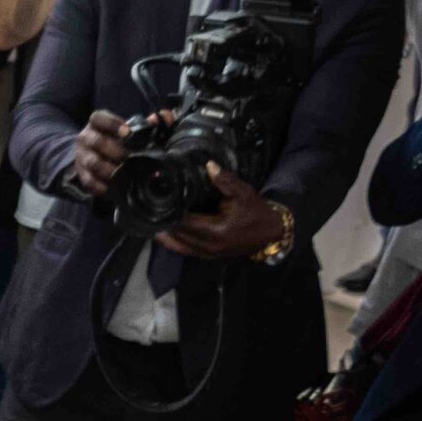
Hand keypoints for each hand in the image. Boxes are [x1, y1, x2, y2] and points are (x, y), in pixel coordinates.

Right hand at [71, 108, 137, 195]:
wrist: (92, 153)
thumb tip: (156, 119)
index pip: (98, 118)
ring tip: (123, 174)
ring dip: (109, 169)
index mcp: (96, 123)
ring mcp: (81, 156)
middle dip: (115, 150)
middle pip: (96, 142)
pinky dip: (100, 186)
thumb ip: (141, 124)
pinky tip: (112, 188)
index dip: (112, 124)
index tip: (127, 132)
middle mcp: (85, 138)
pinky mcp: (81, 173)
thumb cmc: (114, 139)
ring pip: (93, 163)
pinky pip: (88, 181)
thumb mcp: (123, 128)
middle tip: (129, 157)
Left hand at [156, 165, 288, 258]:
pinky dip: (175, 242)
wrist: (272, 233)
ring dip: (166, 235)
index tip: (159, 201)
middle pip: (178, 235)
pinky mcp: (209, 256)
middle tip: (150, 210)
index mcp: (216, 230)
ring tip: (152, 221)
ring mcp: (208, 253)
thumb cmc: (257, 212)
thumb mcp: (243, 193)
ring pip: (179, 246)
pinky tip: (165, 233)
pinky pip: (186, 250)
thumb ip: (224, 181)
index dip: (171, 213)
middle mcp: (209, 246)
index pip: (185, 222)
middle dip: (164, 224)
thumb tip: (208, 165)